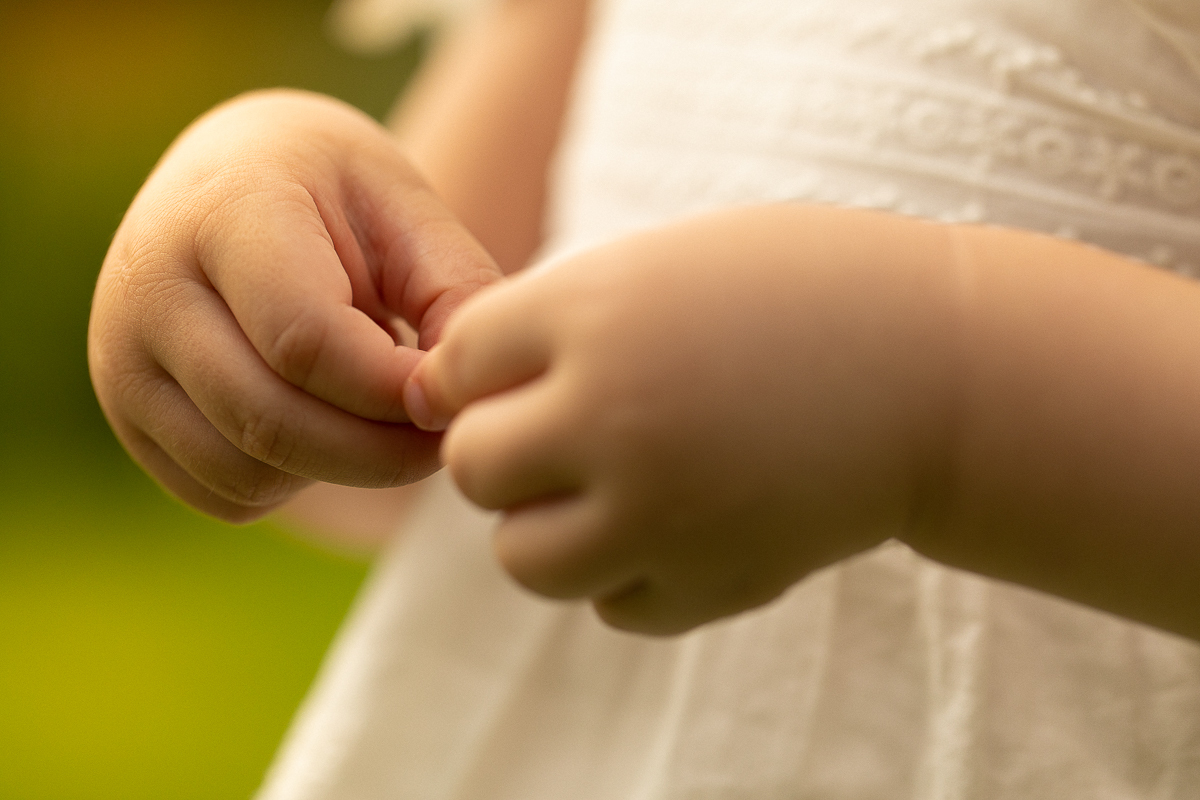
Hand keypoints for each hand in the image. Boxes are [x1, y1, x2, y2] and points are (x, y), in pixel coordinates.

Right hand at [89, 90, 501, 520]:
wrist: (235, 179)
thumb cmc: (338, 195)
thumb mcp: (408, 208)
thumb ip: (455, 291)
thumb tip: (456, 398)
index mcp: (223, 209)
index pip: (304, 340)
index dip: (390, 389)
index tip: (452, 397)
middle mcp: (149, 286)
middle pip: (270, 421)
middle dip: (379, 451)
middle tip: (441, 434)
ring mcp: (122, 358)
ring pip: (246, 471)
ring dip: (338, 467)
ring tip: (375, 406)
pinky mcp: (127, 417)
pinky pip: (224, 494)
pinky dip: (291, 482)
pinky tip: (321, 420)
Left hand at [405, 205, 957, 633]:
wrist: (941, 367)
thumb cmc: (797, 295)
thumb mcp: (666, 267)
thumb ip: (557, 323)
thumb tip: (453, 397)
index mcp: (594, 315)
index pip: (457, 362)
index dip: (485, 366)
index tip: (528, 366)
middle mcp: (611, 416)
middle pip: (473, 467)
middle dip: (503, 452)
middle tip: (558, 435)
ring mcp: (661, 511)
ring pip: (523, 557)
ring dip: (547, 528)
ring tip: (604, 491)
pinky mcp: (712, 582)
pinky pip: (612, 604)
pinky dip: (627, 574)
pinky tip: (675, 525)